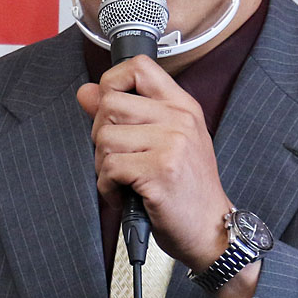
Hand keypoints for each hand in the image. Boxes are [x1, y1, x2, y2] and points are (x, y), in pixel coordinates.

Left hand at [76, 55, 230, 271]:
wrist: (211, 230)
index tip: (110, 109)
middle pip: (110, 105)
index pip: (138, 67)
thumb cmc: (186, 189)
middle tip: (118, 159)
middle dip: (101, 136)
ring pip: (105, 138)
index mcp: (182, 106)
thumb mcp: (163, 143)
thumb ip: (124, 114)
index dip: (112, 82)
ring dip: (103, 165)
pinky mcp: (160, 171)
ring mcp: (172, 144)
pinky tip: (124, 194)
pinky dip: (107, 187)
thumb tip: (86, 92)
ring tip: (123, 180)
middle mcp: (179, 119)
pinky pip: (110, 168)